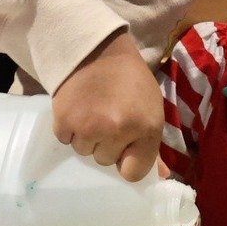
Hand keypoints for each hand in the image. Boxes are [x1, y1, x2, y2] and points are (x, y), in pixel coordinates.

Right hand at [52, 31, 163, 180]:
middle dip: (106, 144)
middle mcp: (118, 130)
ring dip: (87, 137)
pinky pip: (65, 140)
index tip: (125, 145)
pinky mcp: (64, 120)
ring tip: (91, 112)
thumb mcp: (151, 108)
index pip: (133, 172)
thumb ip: (152, 145)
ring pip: (84, 152)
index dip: (128, 160)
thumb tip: (162, 176)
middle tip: (107, 118)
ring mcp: (88, 126)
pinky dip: (69, 129)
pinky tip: (78, 109)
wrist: (96, 49)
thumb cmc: (130, 80)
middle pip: (106, 161)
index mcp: (146, 128)